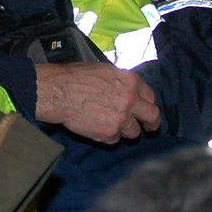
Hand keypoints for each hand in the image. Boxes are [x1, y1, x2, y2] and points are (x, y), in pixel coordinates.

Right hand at [34, 61, 159, 142]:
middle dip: (152, 124)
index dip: (148, 104)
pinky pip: (115, 139)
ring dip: (125, 130)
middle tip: (149, 128)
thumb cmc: (75, 78)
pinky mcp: (109, 133)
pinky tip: (96, 126)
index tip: (145, 110)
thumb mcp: (105, 71)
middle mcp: (130, 99)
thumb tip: (129, 91)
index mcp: (130, 81)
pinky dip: (108, 136)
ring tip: (110, 124)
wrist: (58, 92)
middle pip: (152, 116)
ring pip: (134, 132)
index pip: (150, 96)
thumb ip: (122, 83)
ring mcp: (121, 118)